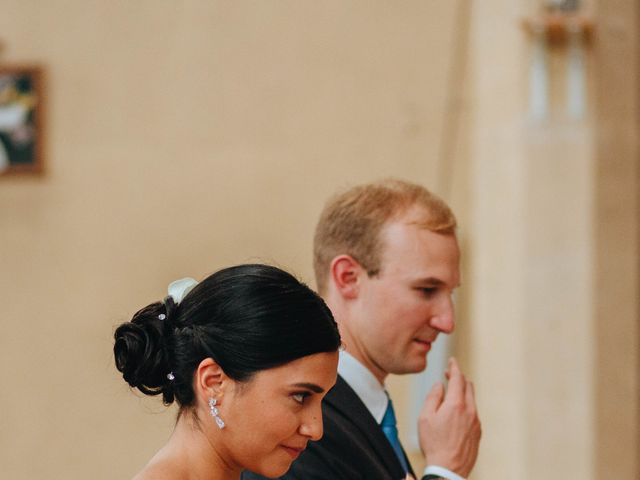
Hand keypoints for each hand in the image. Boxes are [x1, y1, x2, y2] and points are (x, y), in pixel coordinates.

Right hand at [418, 357, 480, 476]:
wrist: (448, 469)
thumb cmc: (434, 444)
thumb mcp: (425, 417)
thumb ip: (433, 397)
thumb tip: (439, 385)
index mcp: (456, 404)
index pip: (458, 378)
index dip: (454, 367)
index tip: (452, 361)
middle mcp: (470, 411)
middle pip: (468, 386)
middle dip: (459, 377)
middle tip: (449, 375)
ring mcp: (476, 422)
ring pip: (472, 399)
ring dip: (463, 392)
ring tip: (451, 394)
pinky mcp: (478, 432)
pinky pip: (473, 412)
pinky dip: (466, 406)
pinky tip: (455, 413)